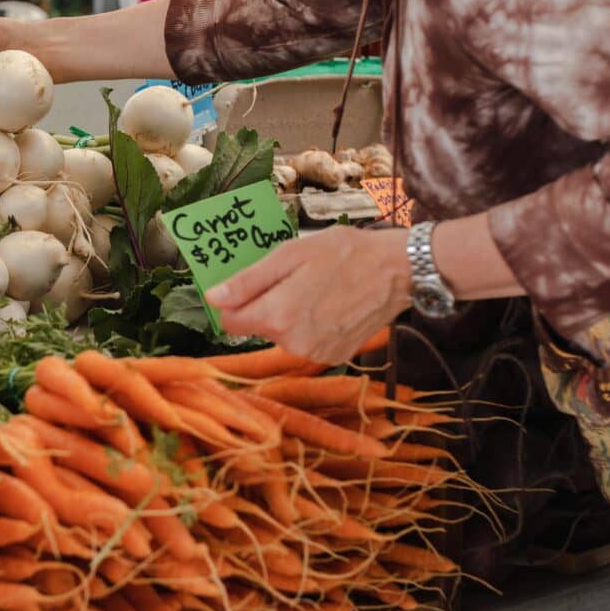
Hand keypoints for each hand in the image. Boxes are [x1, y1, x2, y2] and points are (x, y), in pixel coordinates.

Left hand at [206, 226, 410, 363]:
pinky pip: (306, 343)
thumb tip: (213, 299)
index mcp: (278, 316)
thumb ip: (247, 281)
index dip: (235, 302)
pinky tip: (330, 306)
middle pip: (258, 328)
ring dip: (290, 316)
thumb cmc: (344, 253)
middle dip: (268, 306)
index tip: (251, 285)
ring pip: (282, 336)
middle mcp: (294, 343)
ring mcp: (316, 354)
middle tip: (295, 279)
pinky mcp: (334, 357)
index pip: (230, 322)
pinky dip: (311, 327)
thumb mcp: (289, 255)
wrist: (397, 270)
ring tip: (317, 290)